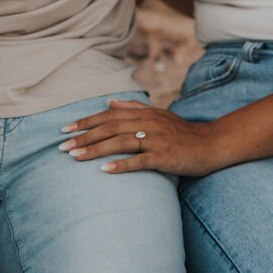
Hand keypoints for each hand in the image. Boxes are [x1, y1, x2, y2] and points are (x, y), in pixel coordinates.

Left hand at [58, 99, 220, 176]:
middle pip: (110, 127)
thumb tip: (109, 101)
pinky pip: (140, 161)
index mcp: (144, 113)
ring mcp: (157, 139)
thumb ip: (133, 107)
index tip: (64, 129)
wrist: (211, 144)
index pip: (109, 115)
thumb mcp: (158, 115)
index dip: (86, 121)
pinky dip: (122, 165)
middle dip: (84, 137)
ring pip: (121, 142)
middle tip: (62, 147)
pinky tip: (105, 171)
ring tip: (75, 158)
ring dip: (95, 150)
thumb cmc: (182, 132)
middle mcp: (148, 123)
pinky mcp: (165, 156)